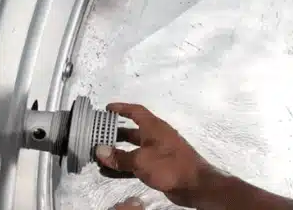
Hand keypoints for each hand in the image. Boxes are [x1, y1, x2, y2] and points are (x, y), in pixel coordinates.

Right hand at [94, 103, 219, 207]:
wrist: (195, 185)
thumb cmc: (169, 166)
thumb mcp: (140, 160)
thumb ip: (119, 157)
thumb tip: (99, 151)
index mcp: (154, 127)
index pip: (136, 111)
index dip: (121, 108)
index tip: (107, 108)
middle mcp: (156, 137)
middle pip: (132, 131)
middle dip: (115, 134)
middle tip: (98, 136)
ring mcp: (158, 152)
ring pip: (133, 149)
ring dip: (117, 153)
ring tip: (100, 156)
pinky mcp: (159, 167)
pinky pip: (137, 163)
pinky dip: (124, 166)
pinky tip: (110, 171)